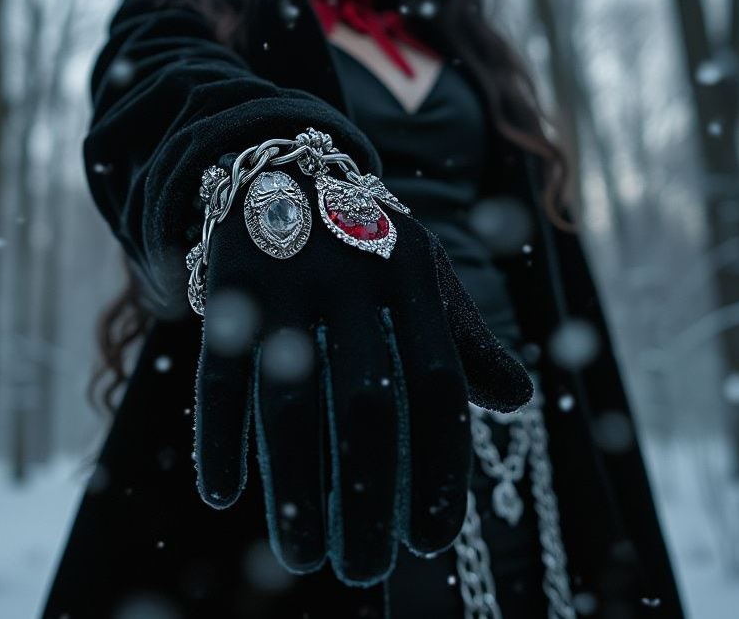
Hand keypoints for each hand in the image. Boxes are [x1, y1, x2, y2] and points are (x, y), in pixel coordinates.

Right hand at [193, 165, 532, 585]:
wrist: (279, 169)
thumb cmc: (363, 239)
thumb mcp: (422, 271)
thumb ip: (466, 336)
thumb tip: (521, 402)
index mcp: (410, 275)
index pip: (438, 386)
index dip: (440, 468)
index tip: (432, 541)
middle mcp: (350, 274)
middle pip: (364, 406)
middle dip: (366, 498)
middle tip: (366, 568)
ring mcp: (283, 278)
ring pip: (285, 402)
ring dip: (292, 488)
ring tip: (303, 557)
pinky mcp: (225, 285)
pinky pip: (217, 377)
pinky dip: (218, 439)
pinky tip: (222, 497)